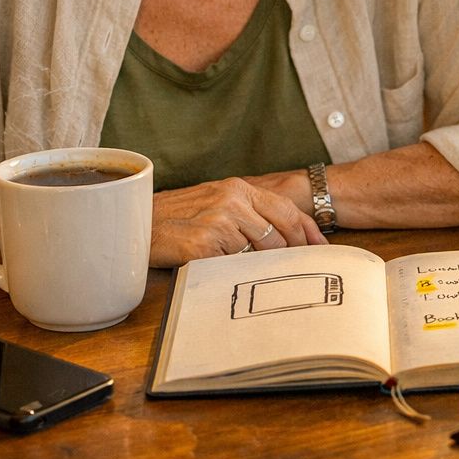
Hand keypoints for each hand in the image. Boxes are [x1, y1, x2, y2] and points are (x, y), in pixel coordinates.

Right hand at [150, 177, 326, 266]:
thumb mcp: (215, 203)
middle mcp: (232, 199)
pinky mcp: (205, 243)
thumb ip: (247, 213)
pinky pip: (233, 264)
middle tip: (298, 268)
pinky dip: (232, 270)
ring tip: (249, 269)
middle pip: (280, 231)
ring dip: (257, 263)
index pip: (286, 209)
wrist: (137, 224)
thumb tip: (281, 236)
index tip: (320, 247)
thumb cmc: (177, 218)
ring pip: (259, 250)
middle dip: (292, 252)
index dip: (307, 230)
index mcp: (238, 188)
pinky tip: (221, 269)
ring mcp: (219, 221)